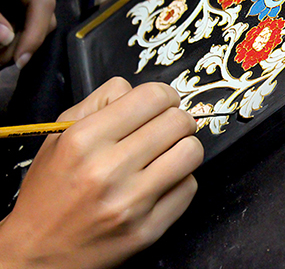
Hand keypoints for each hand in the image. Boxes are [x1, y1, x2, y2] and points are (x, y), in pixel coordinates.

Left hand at [0, 0, 55, 69]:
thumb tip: (7, 38)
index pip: (41, 2)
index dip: (35, 35)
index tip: (20, 62)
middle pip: (43, 13)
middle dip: (23, 42)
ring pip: (38, 17)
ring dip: (19, 40)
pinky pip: (29, 13)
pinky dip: (16, 31)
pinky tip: (1, 40)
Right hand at [0, 78, 203, 268]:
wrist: (36, 253)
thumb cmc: (49, 190)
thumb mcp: (60, 133)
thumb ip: (99, 100)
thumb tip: (137, 90)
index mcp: (84, 140)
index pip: (151, 97)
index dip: (164, 94)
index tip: (163, 101)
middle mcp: (107, 171)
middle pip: (177, 122)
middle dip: (178, 118)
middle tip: (169, 125)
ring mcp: (129, 204)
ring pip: (190, 153)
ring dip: (184, 146)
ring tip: (169, 151)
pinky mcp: (145, 232)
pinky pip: (188, 189)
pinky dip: (181, 180)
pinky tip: (162, 181)